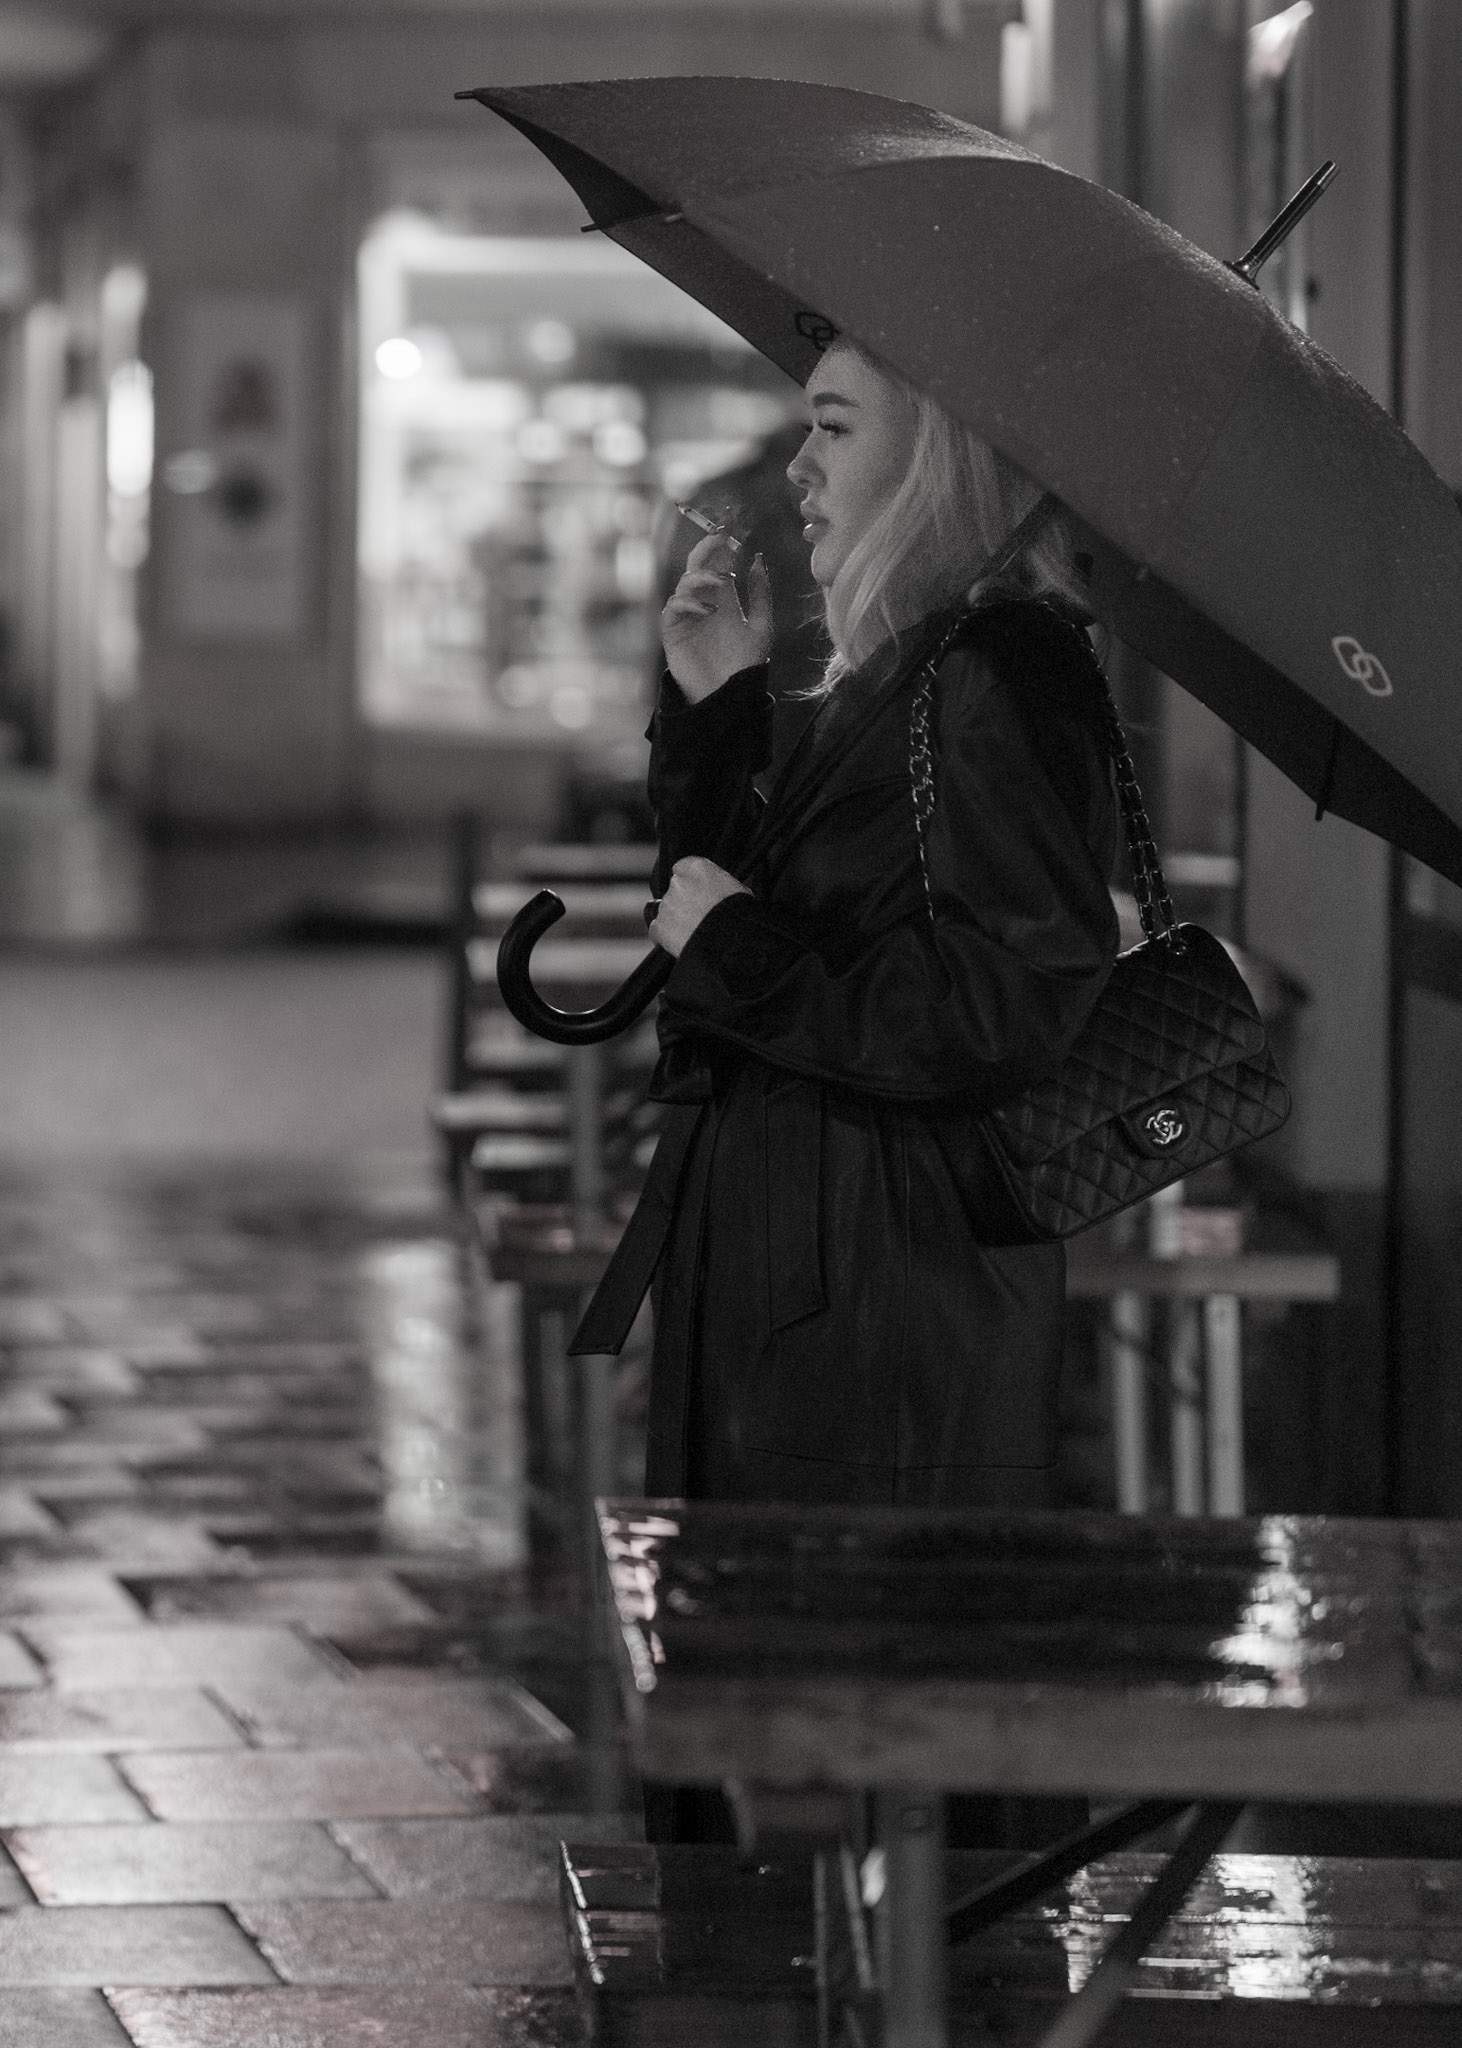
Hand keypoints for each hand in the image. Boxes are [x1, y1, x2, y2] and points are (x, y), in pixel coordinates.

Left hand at [648, 857, 749, 957]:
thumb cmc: (739, 914)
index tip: (697, 892)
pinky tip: (681, 942)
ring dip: (676, 919)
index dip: (690, 882)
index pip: (683, 867)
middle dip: (684, 901)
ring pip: (667, 910)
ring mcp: (666, 904)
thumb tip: (719, 890)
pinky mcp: (660, 926)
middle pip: (675, 889)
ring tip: (695, 932)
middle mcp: (678, 882)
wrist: (730, 941)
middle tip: (699, 915)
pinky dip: (665, 936)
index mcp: (697, 867)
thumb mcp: (737, 889)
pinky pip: (657, 930)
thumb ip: (719, 883)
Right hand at [662, 533, 772, 702]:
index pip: (719, 564)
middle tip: (720, 537)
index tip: (730, 528)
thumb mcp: (762, 626)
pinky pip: (673, 608)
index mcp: (724, 599)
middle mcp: (703, 603)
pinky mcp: (674, 632)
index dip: (722, 546)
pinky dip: (688, 603)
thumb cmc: (746, 665)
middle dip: (707, 549)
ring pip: (685, 583)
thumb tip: (758, 559)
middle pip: (698, 566)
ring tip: (721, 581)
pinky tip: (708, 609)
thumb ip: (760, 594)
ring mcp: (687, 616)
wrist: (728, 695)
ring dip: (702, 577)